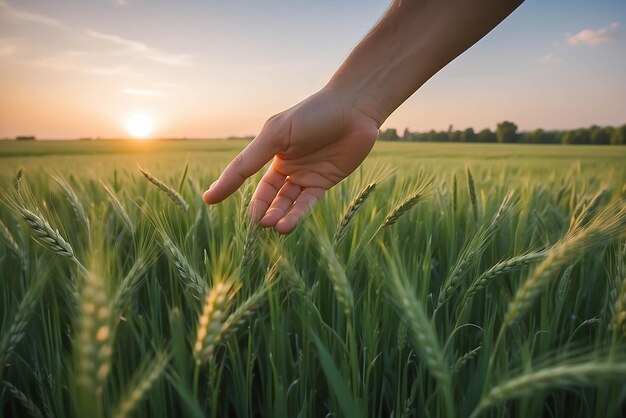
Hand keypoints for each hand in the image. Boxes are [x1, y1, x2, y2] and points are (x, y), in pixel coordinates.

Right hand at [202, 87, 378, 233]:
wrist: (355, 108)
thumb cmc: (312, 115)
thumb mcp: (275, 136)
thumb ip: (246, 163)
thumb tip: (213, 191)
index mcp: (271, 150)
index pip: (245, 173)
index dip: (228, 187)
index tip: (210, 201)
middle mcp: (287, 164)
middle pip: (268, 194)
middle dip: (262, 210)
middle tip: (258, 223)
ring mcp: (306, 174)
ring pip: (287, 202)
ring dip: (279, 215)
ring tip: (274, 226)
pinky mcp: (325, 182)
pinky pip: (307, 203)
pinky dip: (297, 214)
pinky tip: (287, 224)